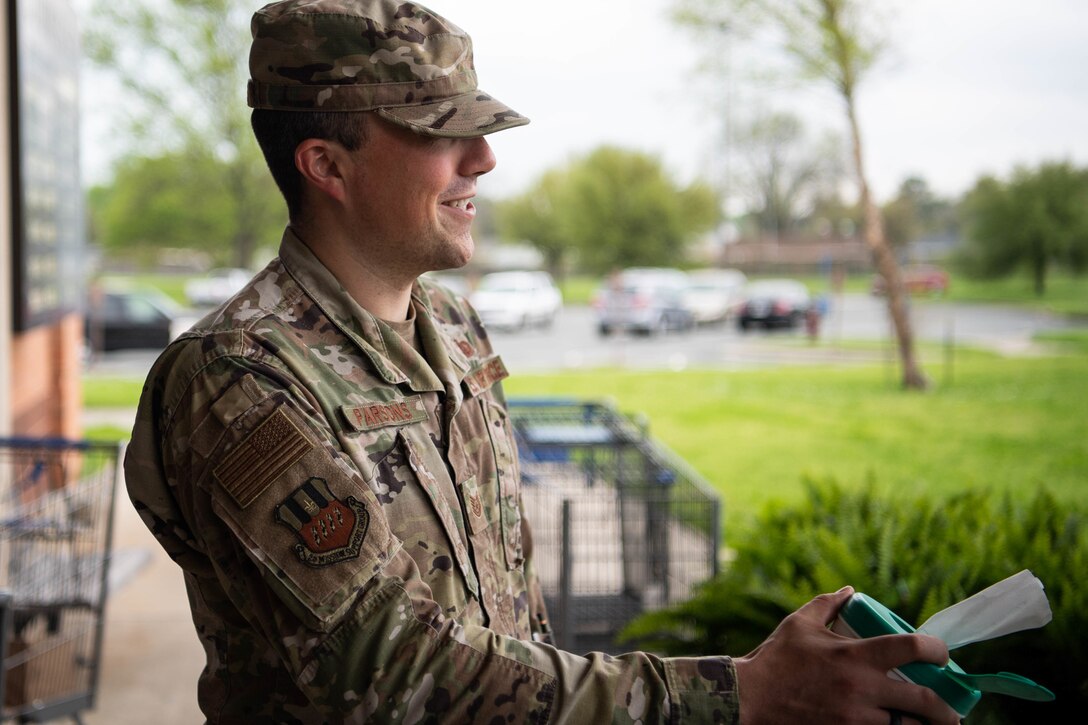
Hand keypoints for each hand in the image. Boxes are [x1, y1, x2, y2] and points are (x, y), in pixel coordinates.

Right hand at [733, 587, 960, 724]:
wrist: (749, 698)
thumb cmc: (776, 659)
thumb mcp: (800, 623)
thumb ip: (828, 604)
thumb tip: (850, 591)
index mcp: (855, 655)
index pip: (912, 647)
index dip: (938, 649)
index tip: (942, 654)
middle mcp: (862, 688)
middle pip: (924, 700)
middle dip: (946, 708)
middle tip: (952, 709)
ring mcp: (856, 718)